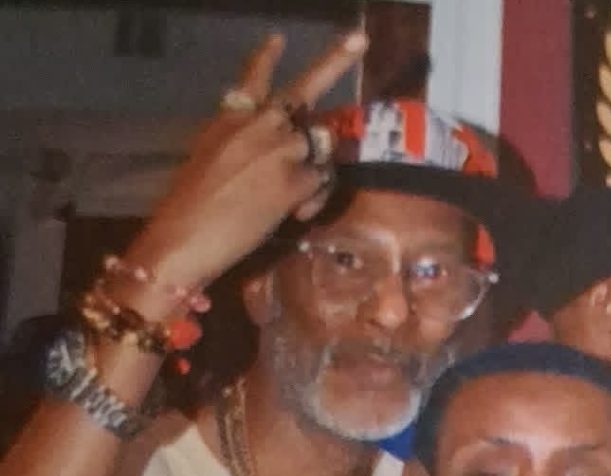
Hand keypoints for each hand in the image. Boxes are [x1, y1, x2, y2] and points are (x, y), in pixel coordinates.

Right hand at [126, 32, 366, 291]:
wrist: (185, 236)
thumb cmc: (191, 208)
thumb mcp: (209, 158)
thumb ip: (241, 142)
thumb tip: (276, 147)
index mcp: (230, 118)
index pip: (252, 78)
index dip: (266, 57)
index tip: (278, 39)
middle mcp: (259, 124)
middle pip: (305, 91)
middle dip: (335, 61)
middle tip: (359, 39)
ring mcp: (280, 148)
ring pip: (321, 145)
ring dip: (317, 170)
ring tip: (294, 201)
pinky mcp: (295, 178)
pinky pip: (323, 181)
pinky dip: (315, 199)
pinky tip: (294, 214)